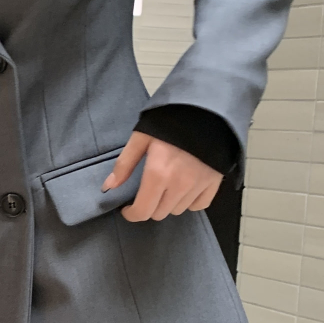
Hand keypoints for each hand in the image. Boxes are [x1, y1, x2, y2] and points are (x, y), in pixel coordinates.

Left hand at [103, 131, 221, 221]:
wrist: (205, 108)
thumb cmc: (169, 121)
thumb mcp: (141, 137)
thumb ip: (124, 164)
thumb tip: (109, 187)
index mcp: (158, 174)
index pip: (143, 211)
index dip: (131, 214)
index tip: (127, 208)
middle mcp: (179, 185)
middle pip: (159, 213)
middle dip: (149, 206)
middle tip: (147, 192)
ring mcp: (199, 185)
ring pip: (178, 210)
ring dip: (168, 203)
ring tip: (166, 187)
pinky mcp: (214, 182)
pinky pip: (199, 205)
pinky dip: (190, 202)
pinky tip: (184, 190)